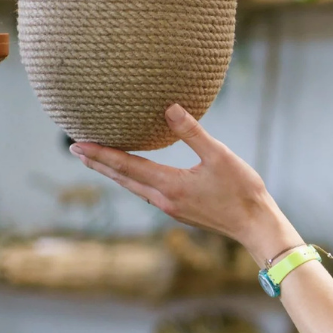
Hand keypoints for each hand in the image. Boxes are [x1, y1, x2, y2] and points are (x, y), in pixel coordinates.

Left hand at [70, 106, 297, 264]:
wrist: (256, 225)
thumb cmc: (242, 190)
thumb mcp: (220, 156)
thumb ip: (192, 132)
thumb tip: (169, 107)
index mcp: (170, 185)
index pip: (126, 165)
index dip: (100, 153)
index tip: (77, 143)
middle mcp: (163, 199)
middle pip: (123, 178)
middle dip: (99, 163)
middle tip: (76, 149)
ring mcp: (170, 208)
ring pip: (133, 187)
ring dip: (114, 173)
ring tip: (98, 161)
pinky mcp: (180, 211)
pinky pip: (147, 192)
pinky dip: (133, 180)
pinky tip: (137, 176)